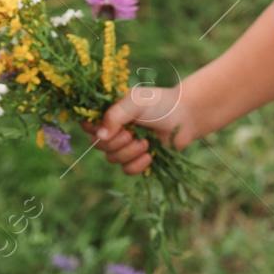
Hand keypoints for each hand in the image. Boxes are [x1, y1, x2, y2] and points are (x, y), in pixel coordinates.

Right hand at [79, 83, 194, 175]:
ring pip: (112, 159)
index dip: (91, 129)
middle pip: (98, 145)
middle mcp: (115, 129)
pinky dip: (137, 165)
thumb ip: (115, 116)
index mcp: (110, 112)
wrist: (186, 117)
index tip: (100, 129)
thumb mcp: (135, 103)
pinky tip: (149, 155)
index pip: (87, 124)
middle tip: (131, 135)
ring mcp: (126, 145)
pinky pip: (127, 170)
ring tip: (145, 143)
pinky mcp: (138, 158)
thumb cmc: (160, 104)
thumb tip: (99, 136)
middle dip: (114, 143)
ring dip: (128, 153)